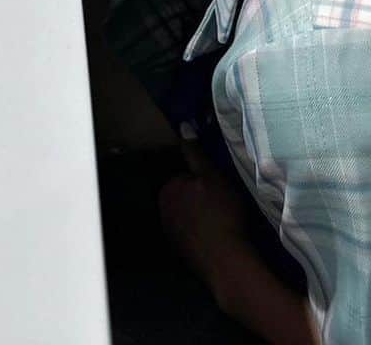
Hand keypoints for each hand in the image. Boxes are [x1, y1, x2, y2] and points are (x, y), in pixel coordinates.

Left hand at [158, 131, 252, 298]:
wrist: (228, 264)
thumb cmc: (221, 214)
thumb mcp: (212, 176)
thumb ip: (195, 152)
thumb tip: (183, 126)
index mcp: (166, 191)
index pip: (185, 177)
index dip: (205, 181)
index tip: (221, 188)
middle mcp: (163, 212)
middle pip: (186, 197)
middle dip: (201, 199)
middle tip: (226, 205)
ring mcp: (173, 235)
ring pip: (191, 217)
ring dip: (204, 218)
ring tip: (227, 222)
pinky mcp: (185, 254)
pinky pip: (196, 237)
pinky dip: (207, 236)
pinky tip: (222, 238)